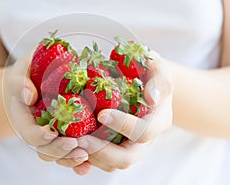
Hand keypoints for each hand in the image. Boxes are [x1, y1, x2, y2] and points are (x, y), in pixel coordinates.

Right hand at [2, 50, 88, 168]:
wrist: (40, 78)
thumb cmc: (29, 73)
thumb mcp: (20, 73)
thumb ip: (19, 82)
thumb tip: (29, 96)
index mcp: (25, 119)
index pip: (29, 133)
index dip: (39, 136)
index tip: (51, 133)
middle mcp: (38, 131)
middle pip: (45, 149)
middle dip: (59, 150)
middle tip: (74, 145)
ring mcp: (54, 136)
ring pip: (59, 155)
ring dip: (70, 158)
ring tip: (84, 157)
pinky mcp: (68, 135)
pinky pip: (72, 151)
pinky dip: (79, 162)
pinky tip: (88, 165)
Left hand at [73, 51, 173, 173]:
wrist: (145, 81)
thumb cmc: (150, 71)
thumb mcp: (160, 69)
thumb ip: (159, 81)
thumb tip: (152, 98)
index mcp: (158, 121)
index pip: (144, 131)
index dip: (124, 126)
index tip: (102, 114)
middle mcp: (144, 139)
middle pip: (126, 157)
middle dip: (102, 151)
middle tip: (80, 140)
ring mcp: (129, 145)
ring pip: (111, 163)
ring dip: (90, 156)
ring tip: (72, 143)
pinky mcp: (115, 146)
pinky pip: (101, 160)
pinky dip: (86, 157)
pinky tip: (71, 146)